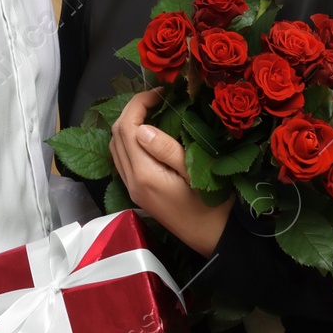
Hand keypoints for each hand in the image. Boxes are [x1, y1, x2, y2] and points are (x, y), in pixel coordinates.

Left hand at [110, 89, 234, 257]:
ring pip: (116, 147)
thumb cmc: (213, 206)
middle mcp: (131, 181)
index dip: (139, 103)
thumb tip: (141, 127)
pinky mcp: (138, 192)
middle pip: (117, 135)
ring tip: (154, 111)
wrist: (215, 239)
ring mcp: (133, 188)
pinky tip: (150, 134)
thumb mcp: (195, 173)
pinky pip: (123, 159)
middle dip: (132, 110)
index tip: (161, 92)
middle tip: (158, 98)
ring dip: (129, 124)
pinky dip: (130, 140)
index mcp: (144, 174)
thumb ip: (166, 149)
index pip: (126, 128)